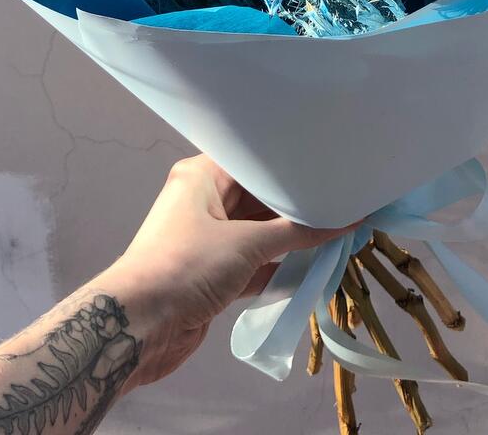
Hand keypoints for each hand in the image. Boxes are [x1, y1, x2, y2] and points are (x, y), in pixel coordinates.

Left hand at [96, 154, 354, 386]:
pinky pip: (254, 263)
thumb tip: (348, 221)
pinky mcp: (213, 275)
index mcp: (202, 176)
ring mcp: (208, 241)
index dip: (289, 162)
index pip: (253, 159)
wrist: (139, 328)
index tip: (327, 160)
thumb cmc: (188, 265)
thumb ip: (298, 233)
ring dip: (290, 239)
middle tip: (341, 198)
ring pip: (258, 233)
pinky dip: (278, 266)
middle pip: (259, 197)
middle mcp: (204, 202)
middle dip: (295, 204)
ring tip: (337, 230)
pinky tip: (313, 266)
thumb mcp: (247, 243)